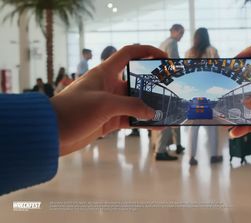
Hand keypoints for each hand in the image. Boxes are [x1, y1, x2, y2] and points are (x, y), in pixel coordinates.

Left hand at [51, 45, 166, 155]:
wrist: (50, 133)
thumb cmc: (73, 111)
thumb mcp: (105, 105)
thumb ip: (131, 106)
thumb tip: (152, 112)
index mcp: (105, 73)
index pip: (128, 54)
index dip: (146, 51)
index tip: (163, 57)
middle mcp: (109, 86)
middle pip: (136, 81)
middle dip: (154, 85)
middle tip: (171, 88)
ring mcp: (110, 104)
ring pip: (136, 102)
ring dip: (151, 107)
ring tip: (168, 110)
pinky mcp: (109, 120)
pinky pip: (131, 118)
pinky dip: (144, 122)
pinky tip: (157, 126)